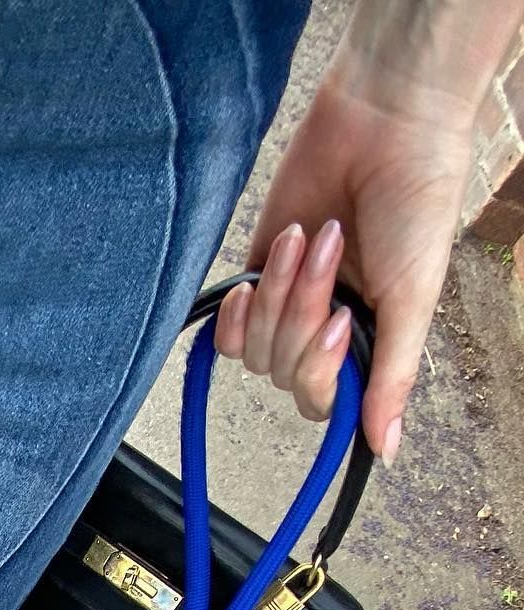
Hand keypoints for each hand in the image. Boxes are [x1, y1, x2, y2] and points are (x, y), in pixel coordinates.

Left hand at [214, 69, 474, 465]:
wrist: (383, 126)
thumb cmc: (413, 206)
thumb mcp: (412, 302)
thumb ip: (391, 378)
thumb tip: (386, 450)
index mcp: (367, 342)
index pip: (321, 400)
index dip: (318, 368)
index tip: (340, 318)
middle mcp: (326, 331)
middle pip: (284, 373)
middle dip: (301, 311)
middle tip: (333, 249)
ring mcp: (288, 306)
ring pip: (254, 351)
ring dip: (279, 294)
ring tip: (312, 237)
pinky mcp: (258, 276)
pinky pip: (229, 330)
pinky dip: (239, 309)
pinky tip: (259, 276)